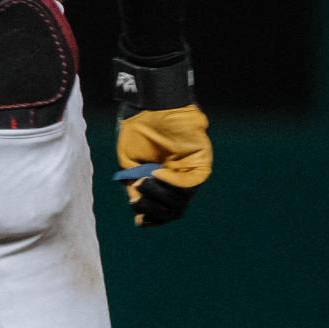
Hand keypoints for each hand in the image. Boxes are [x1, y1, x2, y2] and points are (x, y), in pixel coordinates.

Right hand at [114, 103, 210, 226]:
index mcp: (161, 180)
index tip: (140, 221)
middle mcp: (177, 179)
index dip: (152, 218)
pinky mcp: (200, 163)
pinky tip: (158, 173)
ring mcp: (189, 171)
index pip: (163, 209)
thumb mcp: (128, 162)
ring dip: (160, 194)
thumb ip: (134, 185)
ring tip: (143, 181)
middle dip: (153, 209)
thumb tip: (137, 207)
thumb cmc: (137, 129)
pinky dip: (173, 182)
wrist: (150, 107)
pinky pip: (190, 183)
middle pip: (173, 209)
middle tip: (137, 198)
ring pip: (181, 200)